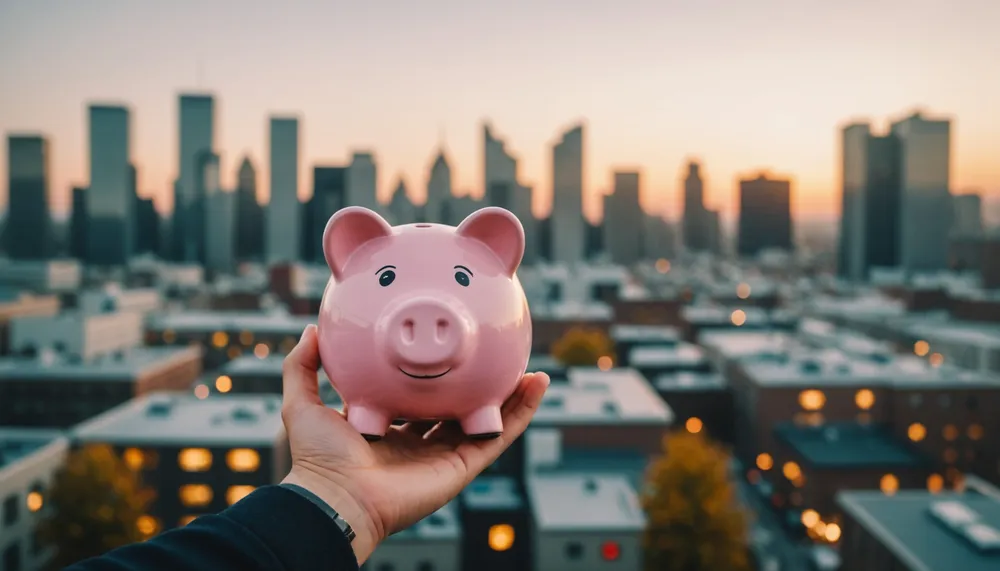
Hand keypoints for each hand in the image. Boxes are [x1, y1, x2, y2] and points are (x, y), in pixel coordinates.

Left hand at [279, 324, 548, 563]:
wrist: (337, 496)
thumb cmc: (318, 460)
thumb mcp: (303, 403)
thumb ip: (302, 366)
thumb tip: (312, 330)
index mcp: (389, 429)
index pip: (418, 399)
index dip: (433, 378)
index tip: (445, 351)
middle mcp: (418, 443)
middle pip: (456, 407)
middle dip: (475, 385)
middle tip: (491, 355)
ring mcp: (443, 455)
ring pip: (484, 417)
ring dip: (510, 393)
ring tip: (528, 364)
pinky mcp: (462, 466)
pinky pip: (500, 434)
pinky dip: (523, 411)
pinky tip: (537, 384)